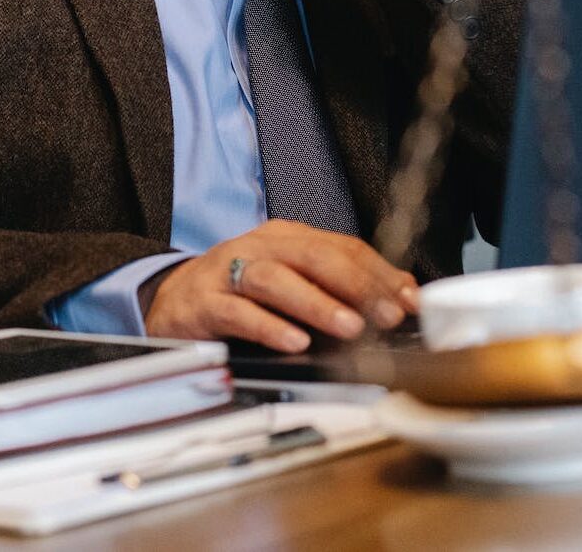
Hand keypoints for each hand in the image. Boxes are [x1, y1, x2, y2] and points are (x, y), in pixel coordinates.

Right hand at [143, 219, 419, 350]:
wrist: (173, 300)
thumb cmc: (242, 292)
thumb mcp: (292, 282)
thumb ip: (337, 287)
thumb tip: (397, 297)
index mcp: (287, 238)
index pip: (341, 246)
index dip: (378, 272)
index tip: (408, 299)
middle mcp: (261, 247)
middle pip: (312, 256)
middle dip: (355, 286)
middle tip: (387, 314)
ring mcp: (230, 272)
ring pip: (276, 280)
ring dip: (317, 304)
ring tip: (349, 328)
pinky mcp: (205, 302)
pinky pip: (239, 312)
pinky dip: (269, 327)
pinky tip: (294, 343)